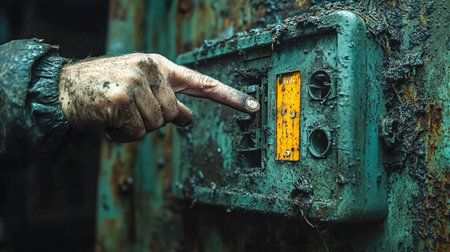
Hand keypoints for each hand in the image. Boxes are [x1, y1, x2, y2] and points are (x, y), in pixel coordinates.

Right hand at [58, 53, 259, 141]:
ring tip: (115, 112)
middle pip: (173, 115)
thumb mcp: (140, 87)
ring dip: (135, 127)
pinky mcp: (121, 99)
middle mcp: (150, 69)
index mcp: (159, 66)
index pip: (201, 82)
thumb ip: (167, 99)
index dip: (229, 96)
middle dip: (152, 120)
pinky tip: (107, 119)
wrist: (64, 87)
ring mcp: (136, 83)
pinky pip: (136, 133)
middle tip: (128, 109)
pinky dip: (122, 135)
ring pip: (156, 126)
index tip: (253, 107)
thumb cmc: (105, 88)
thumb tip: (187, 118)